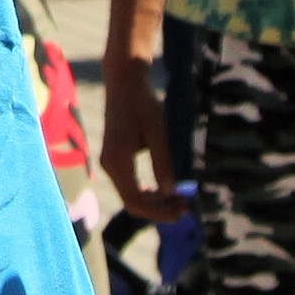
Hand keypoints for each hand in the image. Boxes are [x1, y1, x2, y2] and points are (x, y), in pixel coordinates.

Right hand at [100, 60, 184, 212]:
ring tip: (179, 199)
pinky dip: (147, 192)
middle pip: (132, 202)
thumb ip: (163, 163)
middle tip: (185, 207)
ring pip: (130, 196)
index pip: (135, 201)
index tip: (182, 210)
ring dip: (154, 202)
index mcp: (118, 161)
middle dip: (159, 209)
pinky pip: (129, 185)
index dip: (159, 212)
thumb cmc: (142, 103)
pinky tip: (164, 190)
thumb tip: (170, 191)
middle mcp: (109, 166)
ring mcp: (109, 163)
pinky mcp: (113, 159)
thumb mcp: (157, 132)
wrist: (123, 82)